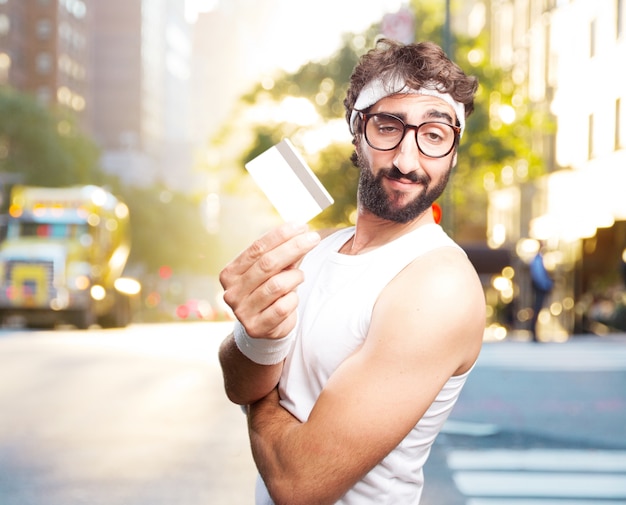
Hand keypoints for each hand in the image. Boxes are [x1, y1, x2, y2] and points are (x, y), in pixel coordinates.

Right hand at [220, 222, 319, 339]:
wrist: (263, 327)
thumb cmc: (268, 291)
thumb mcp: (273, 271)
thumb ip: (284, 254)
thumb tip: (302, 231)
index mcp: (230, 273)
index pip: (256, 248)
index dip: (280, 235)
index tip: (301, 226)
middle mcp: (232, 291)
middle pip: (267, 264)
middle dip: (294, 248)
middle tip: (314, 238)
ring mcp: (242, 311)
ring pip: (277, 285)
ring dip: (295, 277)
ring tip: (300, 276)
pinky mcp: (256, 327)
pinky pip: (283, 307)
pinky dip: (293, 298)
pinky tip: (293, 298)